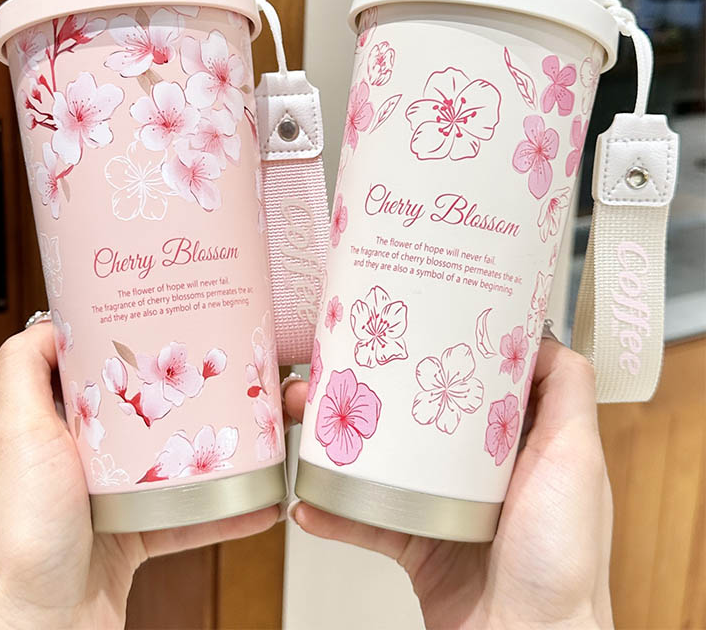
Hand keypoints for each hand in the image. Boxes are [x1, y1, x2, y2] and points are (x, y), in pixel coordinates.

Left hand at [0, 323, 279, 629]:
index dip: (123, 343)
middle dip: (180, 392)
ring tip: (248, 427)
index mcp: (51, 426)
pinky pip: (189, 515)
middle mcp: (80, 458)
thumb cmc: (20, 535)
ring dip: (211, 448)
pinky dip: (223, 510)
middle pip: (139, 410)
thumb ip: (22, 370)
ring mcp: (111, 496)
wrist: (38, 627)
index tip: (159, 321)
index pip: (89, 369)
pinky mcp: (138, 532)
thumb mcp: (14, 431)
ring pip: (171, 460)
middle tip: (219, 369)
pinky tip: (256, 499)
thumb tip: (49, 321)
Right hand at [285, 337, 613, 629]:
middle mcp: (478, 470)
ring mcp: (442, 507)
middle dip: (369, 390)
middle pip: (414, 415)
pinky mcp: (415, 545)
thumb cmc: (560, 557)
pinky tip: (309, 500)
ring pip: (381, 463)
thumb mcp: (576, 457)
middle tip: (331, 368)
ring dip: (338, 443)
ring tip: (304, 416)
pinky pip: (366, 521)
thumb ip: (566, 392)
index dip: (439, 349)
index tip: (405, 322)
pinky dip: (335, 512)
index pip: (472, 381)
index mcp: (515, 443)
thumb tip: (536, 332)